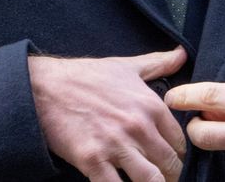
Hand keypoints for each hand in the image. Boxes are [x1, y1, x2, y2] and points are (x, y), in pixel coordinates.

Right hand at [29, 47, 187, 181]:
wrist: (42, 85)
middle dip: (170, 176)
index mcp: (150, 106)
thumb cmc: (84, 76)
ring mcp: (115, 145)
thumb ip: (158, 63)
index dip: (179, 155)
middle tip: (162, 176)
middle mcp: (138, 127)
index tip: (170, 159)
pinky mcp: (92, 160)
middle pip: (172, 167)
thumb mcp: (125, 66)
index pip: (181, 144)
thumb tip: (181, 54)